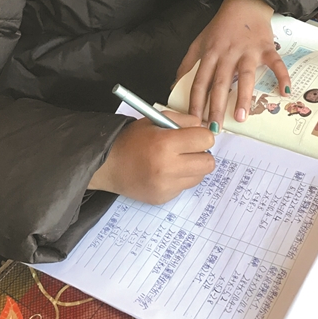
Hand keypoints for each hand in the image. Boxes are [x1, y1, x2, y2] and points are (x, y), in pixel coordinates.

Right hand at [88, 111, 213, 203]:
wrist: (108, 165)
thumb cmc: (132, 139)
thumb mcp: (155, 120)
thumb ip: (183, 121)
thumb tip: (204, 128)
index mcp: (165, 144)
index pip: (205, 139)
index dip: (202, 136)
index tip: (194, 136)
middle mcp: (168, 167)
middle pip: (208, 163)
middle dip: (202, 154)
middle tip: (189, 150)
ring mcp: (166, 186)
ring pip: (199, 176)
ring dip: (193, 168)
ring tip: (176, 161)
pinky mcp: (163, 198)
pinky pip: (184, 187)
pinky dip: (179, 179)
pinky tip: (164, 173)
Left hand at [175, 0, 289, 128]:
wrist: (245, 3)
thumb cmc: (221, 26)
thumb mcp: (199, 42)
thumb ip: (188, 64)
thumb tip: (174, 86)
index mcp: (210, 53)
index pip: (200, 81)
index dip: (196, 102)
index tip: (194, 121)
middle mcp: (228, 53)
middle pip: (220, 83)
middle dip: (216, 107)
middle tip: (214, 128)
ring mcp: (248, 51)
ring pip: (245, 76)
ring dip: (243, 97)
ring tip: (241, 117)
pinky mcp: (266, 48)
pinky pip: (275, 64)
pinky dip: (282, 76)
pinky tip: (284, 92)